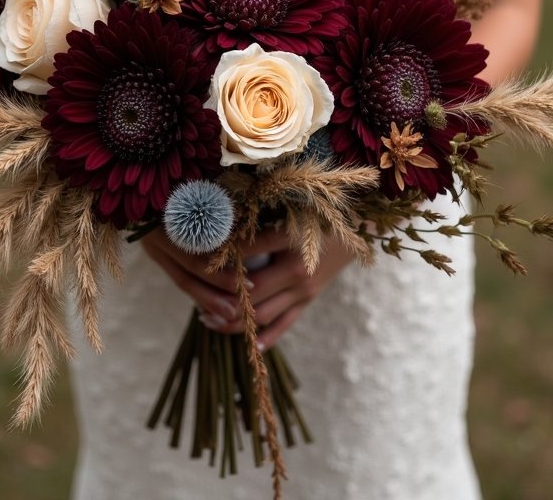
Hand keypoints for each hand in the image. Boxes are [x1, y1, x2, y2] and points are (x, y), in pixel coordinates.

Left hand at [142, 224, 354, 349]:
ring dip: (233, 321)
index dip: (218, 258)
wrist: (360, 225)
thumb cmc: (322, 209)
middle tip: (192, 297)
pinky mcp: (309, 300)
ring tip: (206, 318)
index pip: (245, 254)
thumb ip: (261, 218)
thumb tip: (222, 224)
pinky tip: (247, 344)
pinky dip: (265, 337)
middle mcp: (297, 271)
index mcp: (290, 242)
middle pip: (249, 293)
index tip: (193, 256)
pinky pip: (284, 325)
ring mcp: (304, 290)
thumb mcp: (293, 208)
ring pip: (262, 315)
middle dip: (218, 298)